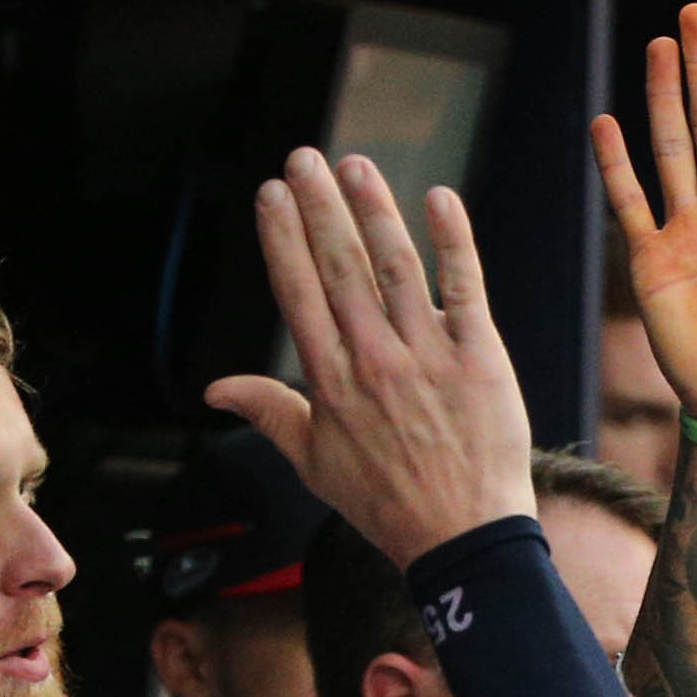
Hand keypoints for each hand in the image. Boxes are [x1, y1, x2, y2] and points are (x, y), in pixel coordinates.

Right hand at [208, 149, 536, 567]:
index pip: (299, 293)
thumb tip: (216, 389)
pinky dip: (452, 242)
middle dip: (318, 207)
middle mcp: (375, 360)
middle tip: (303, 158)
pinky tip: (439, 199)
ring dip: (373, 210)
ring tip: (354, 165)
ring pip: (396, 268)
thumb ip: (269, 413)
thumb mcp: (314, 463)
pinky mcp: (480, 358)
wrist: (463, 537)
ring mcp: (428, 356)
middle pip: (340, 268)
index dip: (283, 239)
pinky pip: (466, 288)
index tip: (271, 194)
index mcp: (331, 382)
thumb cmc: (388, 503)